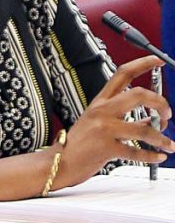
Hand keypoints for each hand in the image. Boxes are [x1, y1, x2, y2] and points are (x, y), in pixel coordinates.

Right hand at [57, 55, 174, 188]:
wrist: (59, 161)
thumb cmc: (80, 142)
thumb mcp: (98, 123)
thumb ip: (124, 117)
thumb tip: (151, 118)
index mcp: (100, 102)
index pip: (123, 74)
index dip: (143, 64)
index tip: (159, 60)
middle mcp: (102, 111)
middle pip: (139, 94)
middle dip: (160, 104)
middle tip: (166, 115)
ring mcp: (104, 129)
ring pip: (144, 128)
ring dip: (162, 138)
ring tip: (168, 144)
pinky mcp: (106, 148)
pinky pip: (138, 152)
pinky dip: (153, 156)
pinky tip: (158, 156)